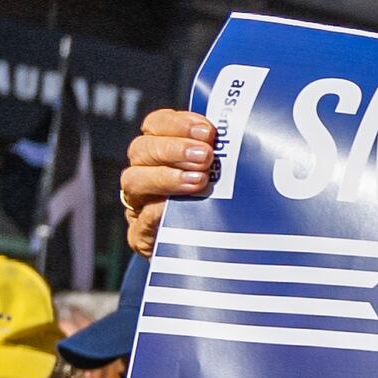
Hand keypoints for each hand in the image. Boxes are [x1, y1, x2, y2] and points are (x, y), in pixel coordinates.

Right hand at [121, 108, 222, 259]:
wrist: (212, 253)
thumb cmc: (221, 204)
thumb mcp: (222, 175)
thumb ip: (221, 156)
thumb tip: (243, 136)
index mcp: (160, 150)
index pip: (156, 124)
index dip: (179, 124)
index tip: (207, 131)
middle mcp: (143, 173)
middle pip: (142, 149)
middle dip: (175, 149)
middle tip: (206, 156)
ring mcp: (138, 204)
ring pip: (134, 181)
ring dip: (166, 177)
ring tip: (199, 181)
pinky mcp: (139, 235)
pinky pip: (140, 220)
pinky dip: (157, 211)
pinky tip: (177, 208)